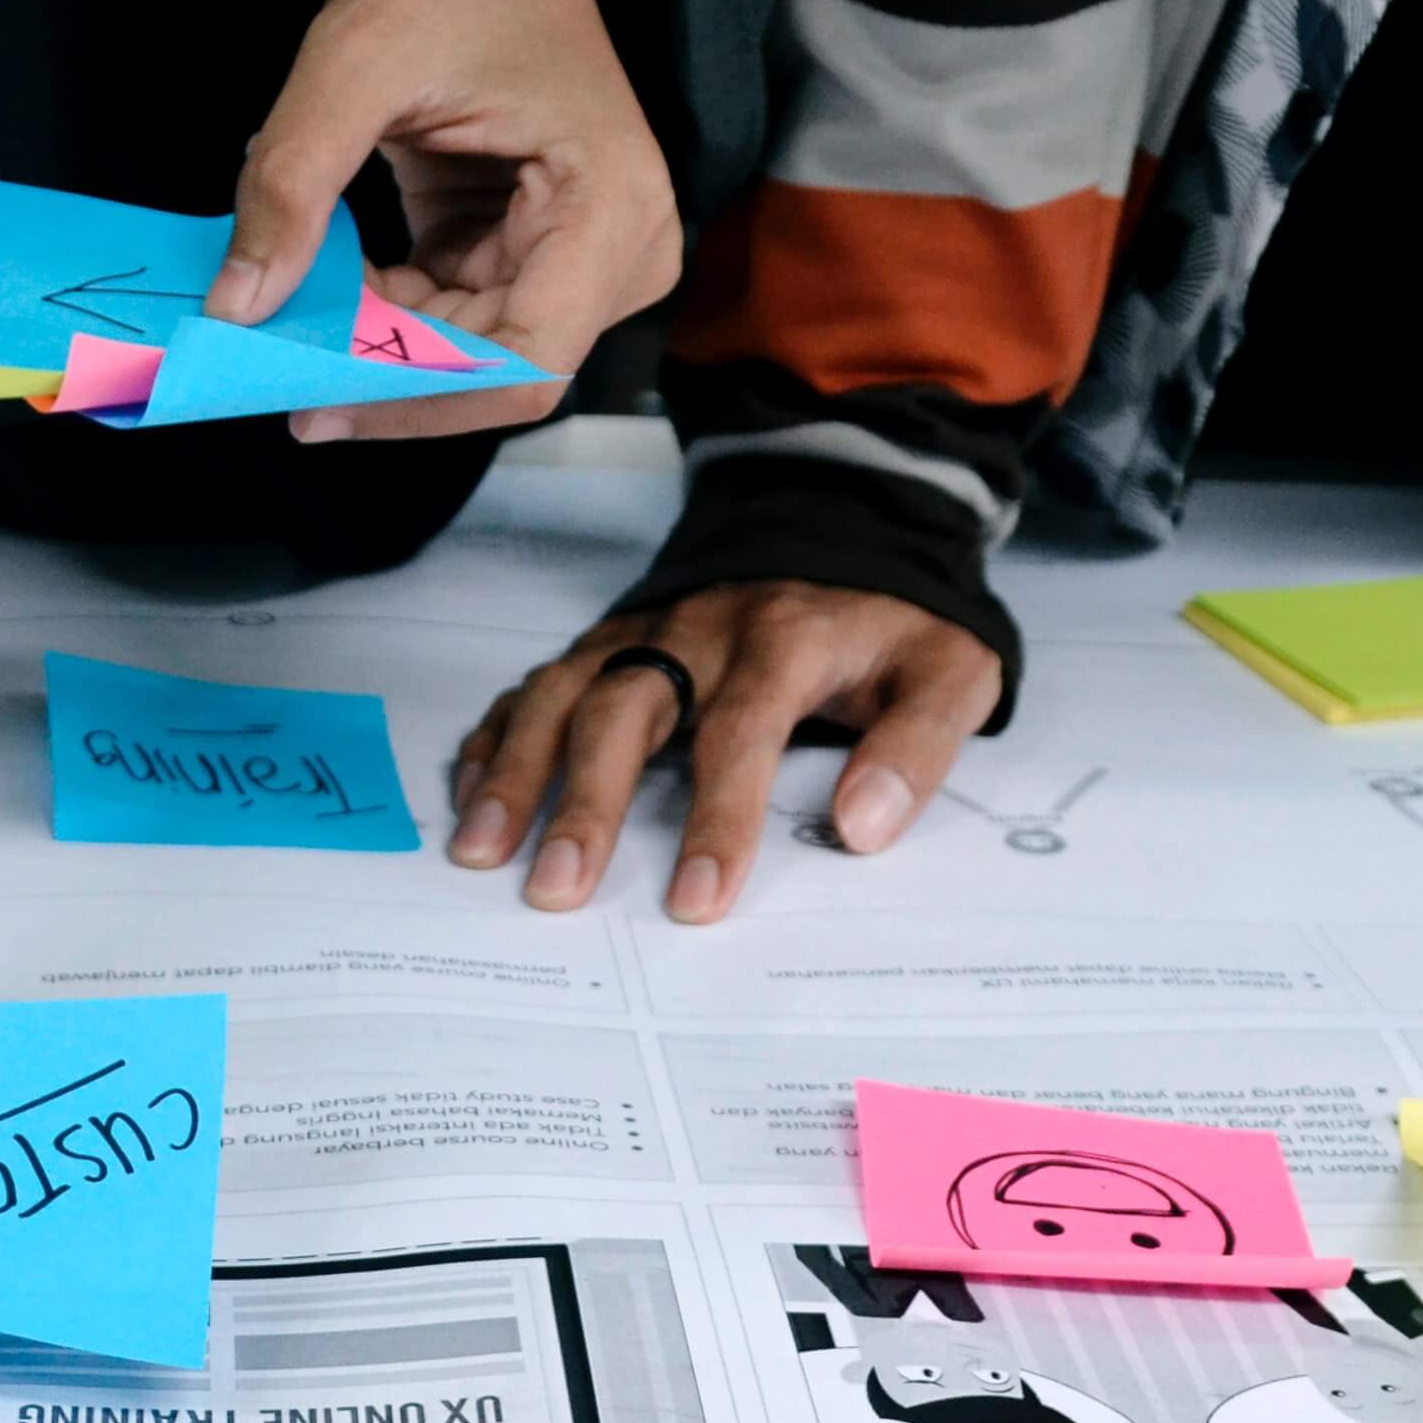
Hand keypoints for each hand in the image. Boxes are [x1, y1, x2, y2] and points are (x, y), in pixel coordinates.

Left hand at [204, 0, 676, 441]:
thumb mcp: (352, 61)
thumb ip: (291, 187)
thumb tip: (236, 305)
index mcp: (608, 209)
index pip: (520, 367)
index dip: (414, 402)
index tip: (311, 402)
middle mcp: (620, 248)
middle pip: (495, 371)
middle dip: (384, 374)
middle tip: (269, 365)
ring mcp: (583, 254)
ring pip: (469, 353)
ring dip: (377, 342)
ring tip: (287, 307)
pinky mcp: (533, 248)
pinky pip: (456, 315)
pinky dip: (385, 309)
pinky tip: (325, 277)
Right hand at [451, 583, 1004, 920]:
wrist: (850, 519)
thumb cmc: (895, 620)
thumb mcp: (953, 669)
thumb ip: (918, 746)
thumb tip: (863, 828)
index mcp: (786, 638)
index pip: (742, 730)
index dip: (717, 819)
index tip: (697, 903)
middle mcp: (698, 629)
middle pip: (624, 709)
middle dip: (584, 803)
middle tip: (557, 891)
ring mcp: (643, 630)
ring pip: (563, 691)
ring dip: (516, 772)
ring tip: (481, 851)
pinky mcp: (610, 638)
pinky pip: (539, 682)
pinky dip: (497, 737)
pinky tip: (469, 797)